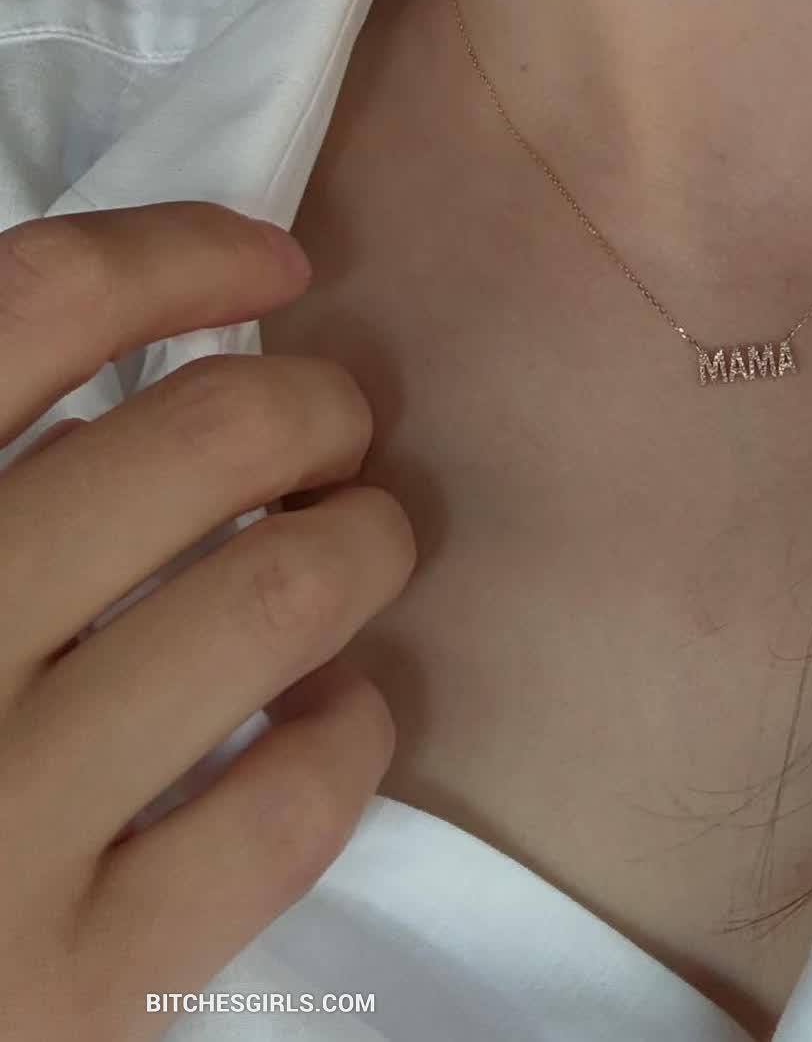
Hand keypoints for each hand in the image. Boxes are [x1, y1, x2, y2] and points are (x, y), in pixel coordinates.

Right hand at [0, 200, 416, 1041]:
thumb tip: (134, 366)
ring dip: (362, 543)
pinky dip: (350, 727)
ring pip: (280, 591)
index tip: (274, 265)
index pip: (39, 303)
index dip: (182, 254)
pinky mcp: (79, 991)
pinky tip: (323, 712)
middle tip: (329, 439)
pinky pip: (292, 802)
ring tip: (353, 552)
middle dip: (315, 407)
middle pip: (206, 435)